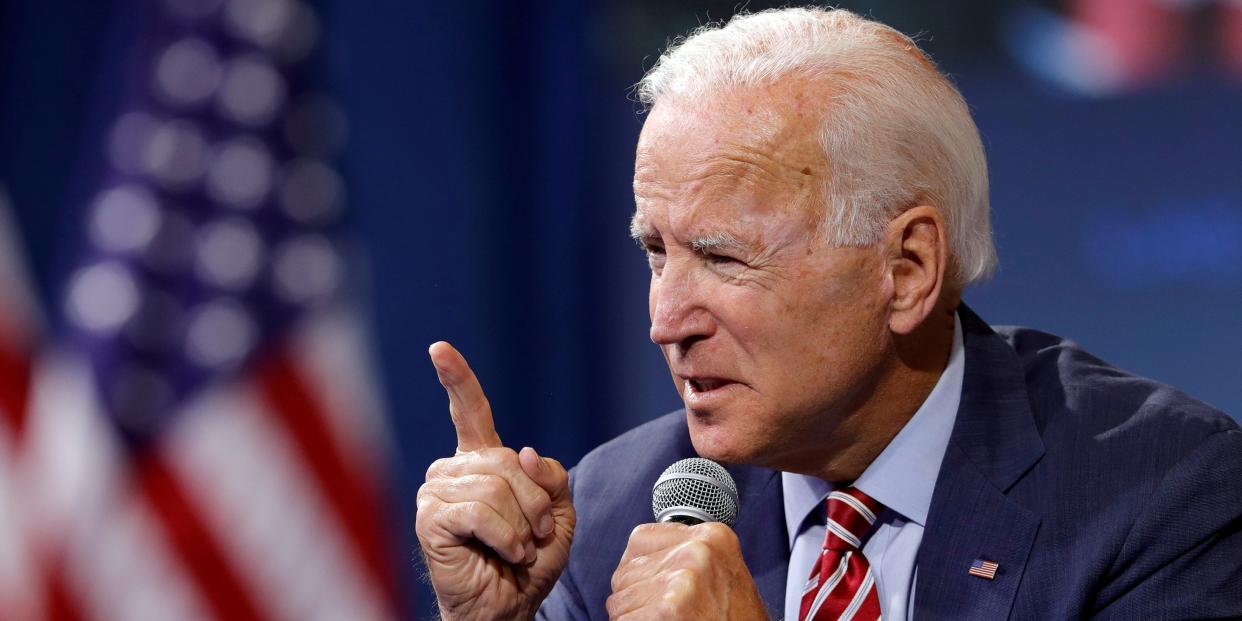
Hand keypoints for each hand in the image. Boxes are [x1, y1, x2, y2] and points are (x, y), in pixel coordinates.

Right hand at [415, 342, 575, 620]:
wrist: (508, 608)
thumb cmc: (528, 561)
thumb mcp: (557, 511)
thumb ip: (548, 476)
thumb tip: (522, 452)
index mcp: (480, 462)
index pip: (470, 412)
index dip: (457, 379)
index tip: (438, 349)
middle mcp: (452, 470)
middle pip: (509, 460)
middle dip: (536, 501)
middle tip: (536, 534)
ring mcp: (436, 492)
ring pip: (497, 487)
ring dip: (523, 524)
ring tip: (519, 547)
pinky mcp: (430, 518)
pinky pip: (482, 512)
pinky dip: (506, 537)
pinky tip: (504, 553)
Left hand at [606, 522, 767, 619]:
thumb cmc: (736, 619)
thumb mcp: (722, 573)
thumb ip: (685, 556)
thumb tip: (638, 557)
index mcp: (712, 537)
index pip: (641, 539)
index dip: (642, 570)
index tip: (660, 587)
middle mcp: (698, 551)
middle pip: (627, 569)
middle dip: (638, 596)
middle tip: (670, 613)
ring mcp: (682, 580)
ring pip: (620, 598)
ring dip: (635, 616)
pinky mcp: (667, 608)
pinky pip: (623, 619)